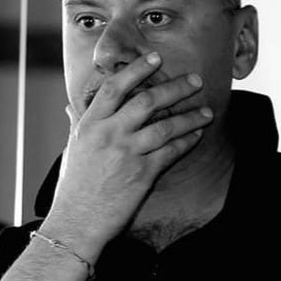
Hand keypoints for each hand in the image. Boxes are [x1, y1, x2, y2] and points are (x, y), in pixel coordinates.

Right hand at [41, 52, 212, 260]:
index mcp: (89, 124)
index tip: (156, 57)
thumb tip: (72, 107)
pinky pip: (171, 152)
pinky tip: (198, 135)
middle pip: (147, 101)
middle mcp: (108, 134)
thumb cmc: (74, 186)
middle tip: (196, 80)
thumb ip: (77, 124)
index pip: (115, 87)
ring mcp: (127, 153)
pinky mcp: (142, 174)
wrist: (76, 222)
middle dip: (176, 88)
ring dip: (191, 116)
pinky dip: (187, 141)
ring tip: (208, 111)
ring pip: (166, 126)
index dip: (137, 69)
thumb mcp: (72, 149)